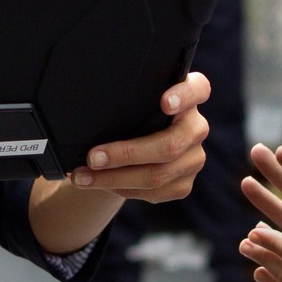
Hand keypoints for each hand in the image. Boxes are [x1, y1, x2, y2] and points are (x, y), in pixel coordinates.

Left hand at [65, 71, 212, 200]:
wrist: (132, 148)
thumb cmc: (129, 116)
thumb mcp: (129, 103)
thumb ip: (126, 102)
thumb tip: (90, 114)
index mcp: (188, 95)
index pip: (198, 89)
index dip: (183, 96)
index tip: (164, 103)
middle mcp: (196, 127)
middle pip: (170, 144)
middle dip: (126, 154)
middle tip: (93, 157)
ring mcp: (194, 158)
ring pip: (158, 174)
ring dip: (114, 178)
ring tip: (82, 177)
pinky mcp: (184, 183)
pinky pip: (155, 192)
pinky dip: (123, 189)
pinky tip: (101, 183)